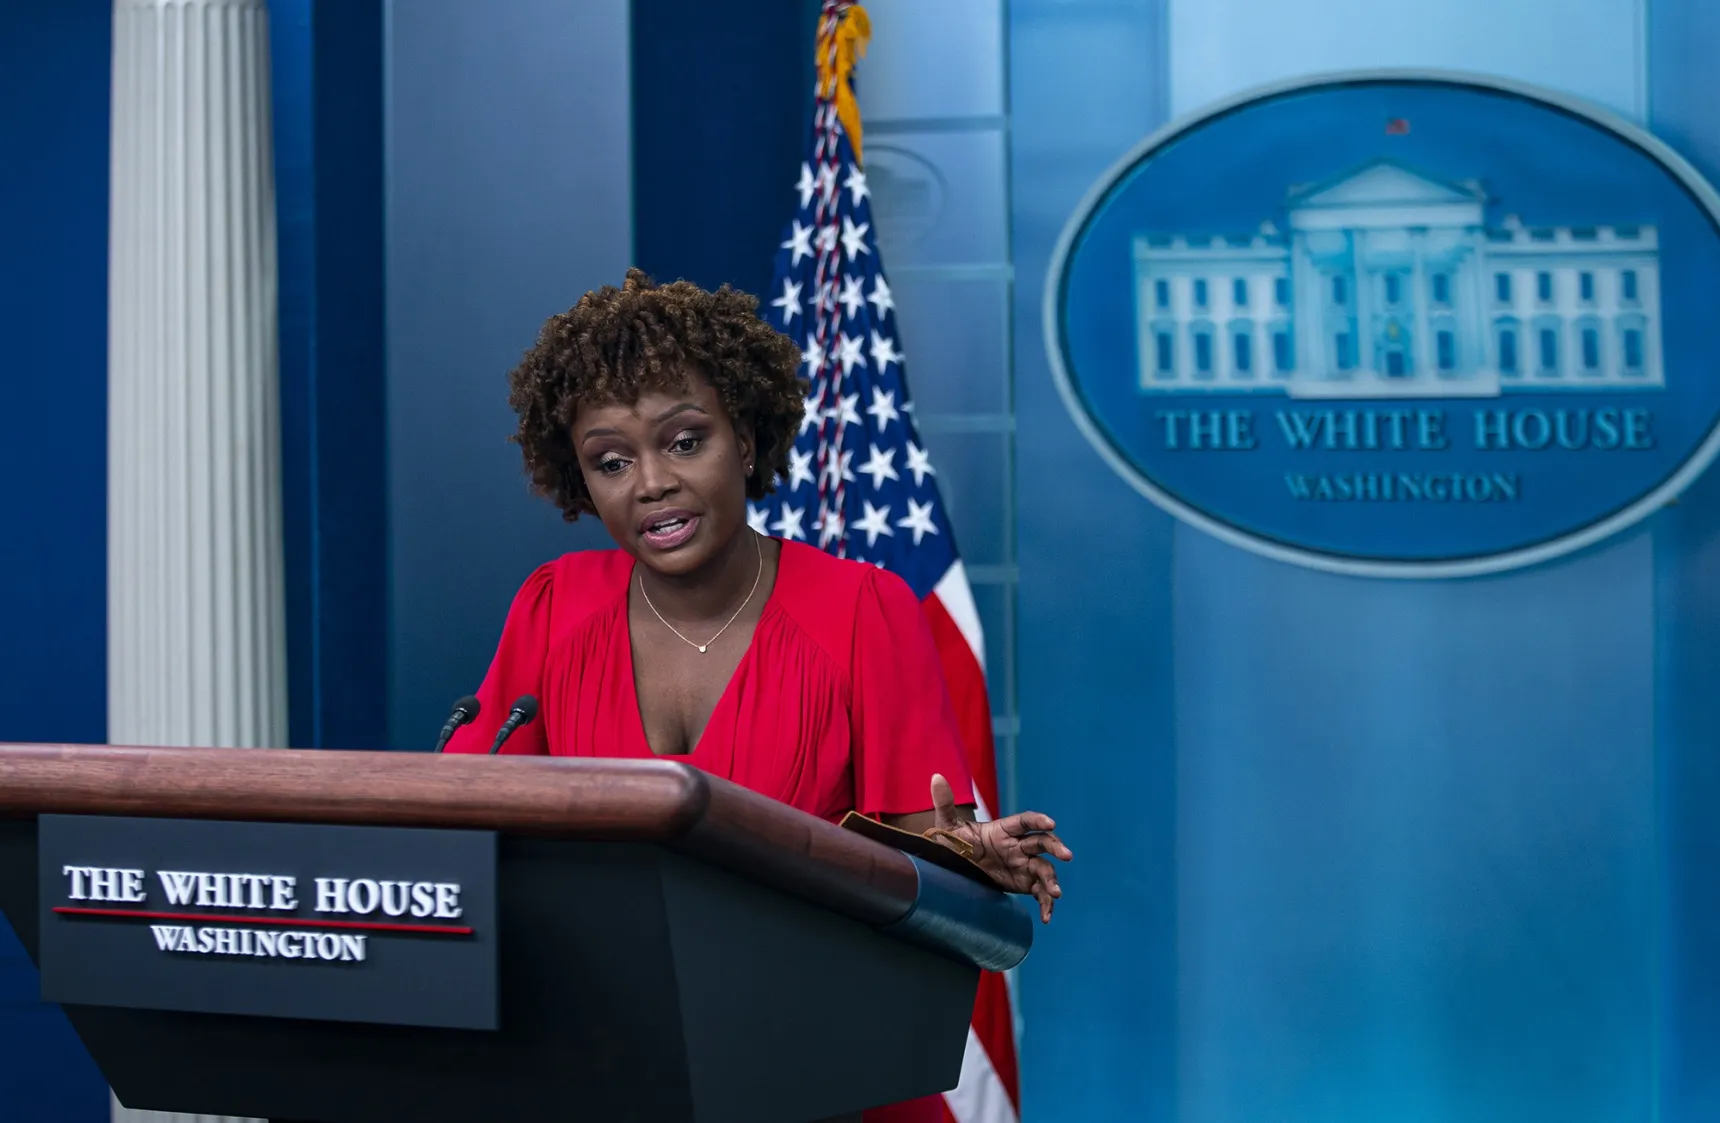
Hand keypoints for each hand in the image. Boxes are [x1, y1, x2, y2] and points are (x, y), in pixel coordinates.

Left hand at [929, 774, 1071, 922]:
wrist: (954, 867)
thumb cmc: (952, 842)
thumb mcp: (946, 825)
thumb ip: (945, 802)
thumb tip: (936, 777)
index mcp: (1003, 829)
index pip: (1024, 821)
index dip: (1038, 820)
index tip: (1050, 823)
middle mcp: (1017, 845)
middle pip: (1042, 843)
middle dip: (1056, 847)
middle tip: (1066, 855)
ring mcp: (1022, 864)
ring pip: (1044, 869)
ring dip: (1052, 880)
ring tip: (1056, 894)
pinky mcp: (1023, 883)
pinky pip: (1039, 892)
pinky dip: (1046, 903)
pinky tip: (1047, 917)